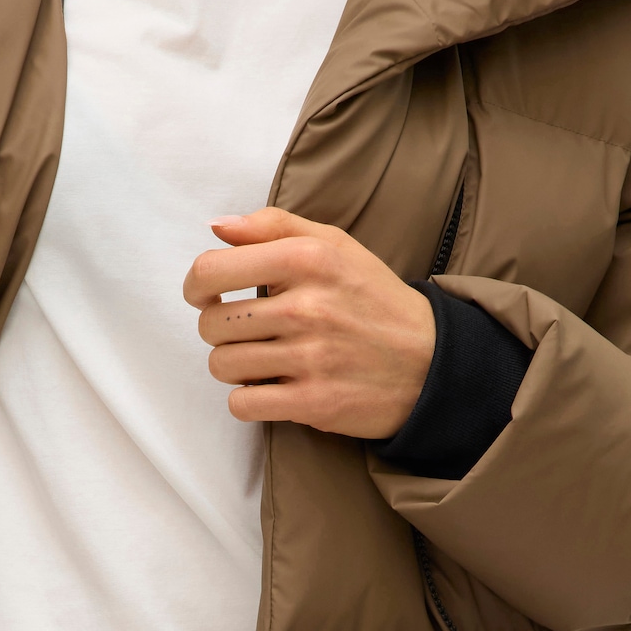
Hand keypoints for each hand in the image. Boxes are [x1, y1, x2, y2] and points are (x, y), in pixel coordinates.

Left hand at [183, 206, 435, 440]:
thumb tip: (216, 227)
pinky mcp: (314, 402)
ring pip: (222, 365)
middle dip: (219, 329)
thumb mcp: (334, 245)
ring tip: (262, 358)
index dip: (197, 285)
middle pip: (212, 323)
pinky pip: (243, 403)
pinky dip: (248, 399)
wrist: (433, 362)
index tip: (207, 295)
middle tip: (247, 329)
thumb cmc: (375, 300)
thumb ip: (273, 227)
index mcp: (307, 260)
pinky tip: (270, 387)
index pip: (210, 271)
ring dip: (233, 365)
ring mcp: (310, 358)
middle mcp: (307, 307)